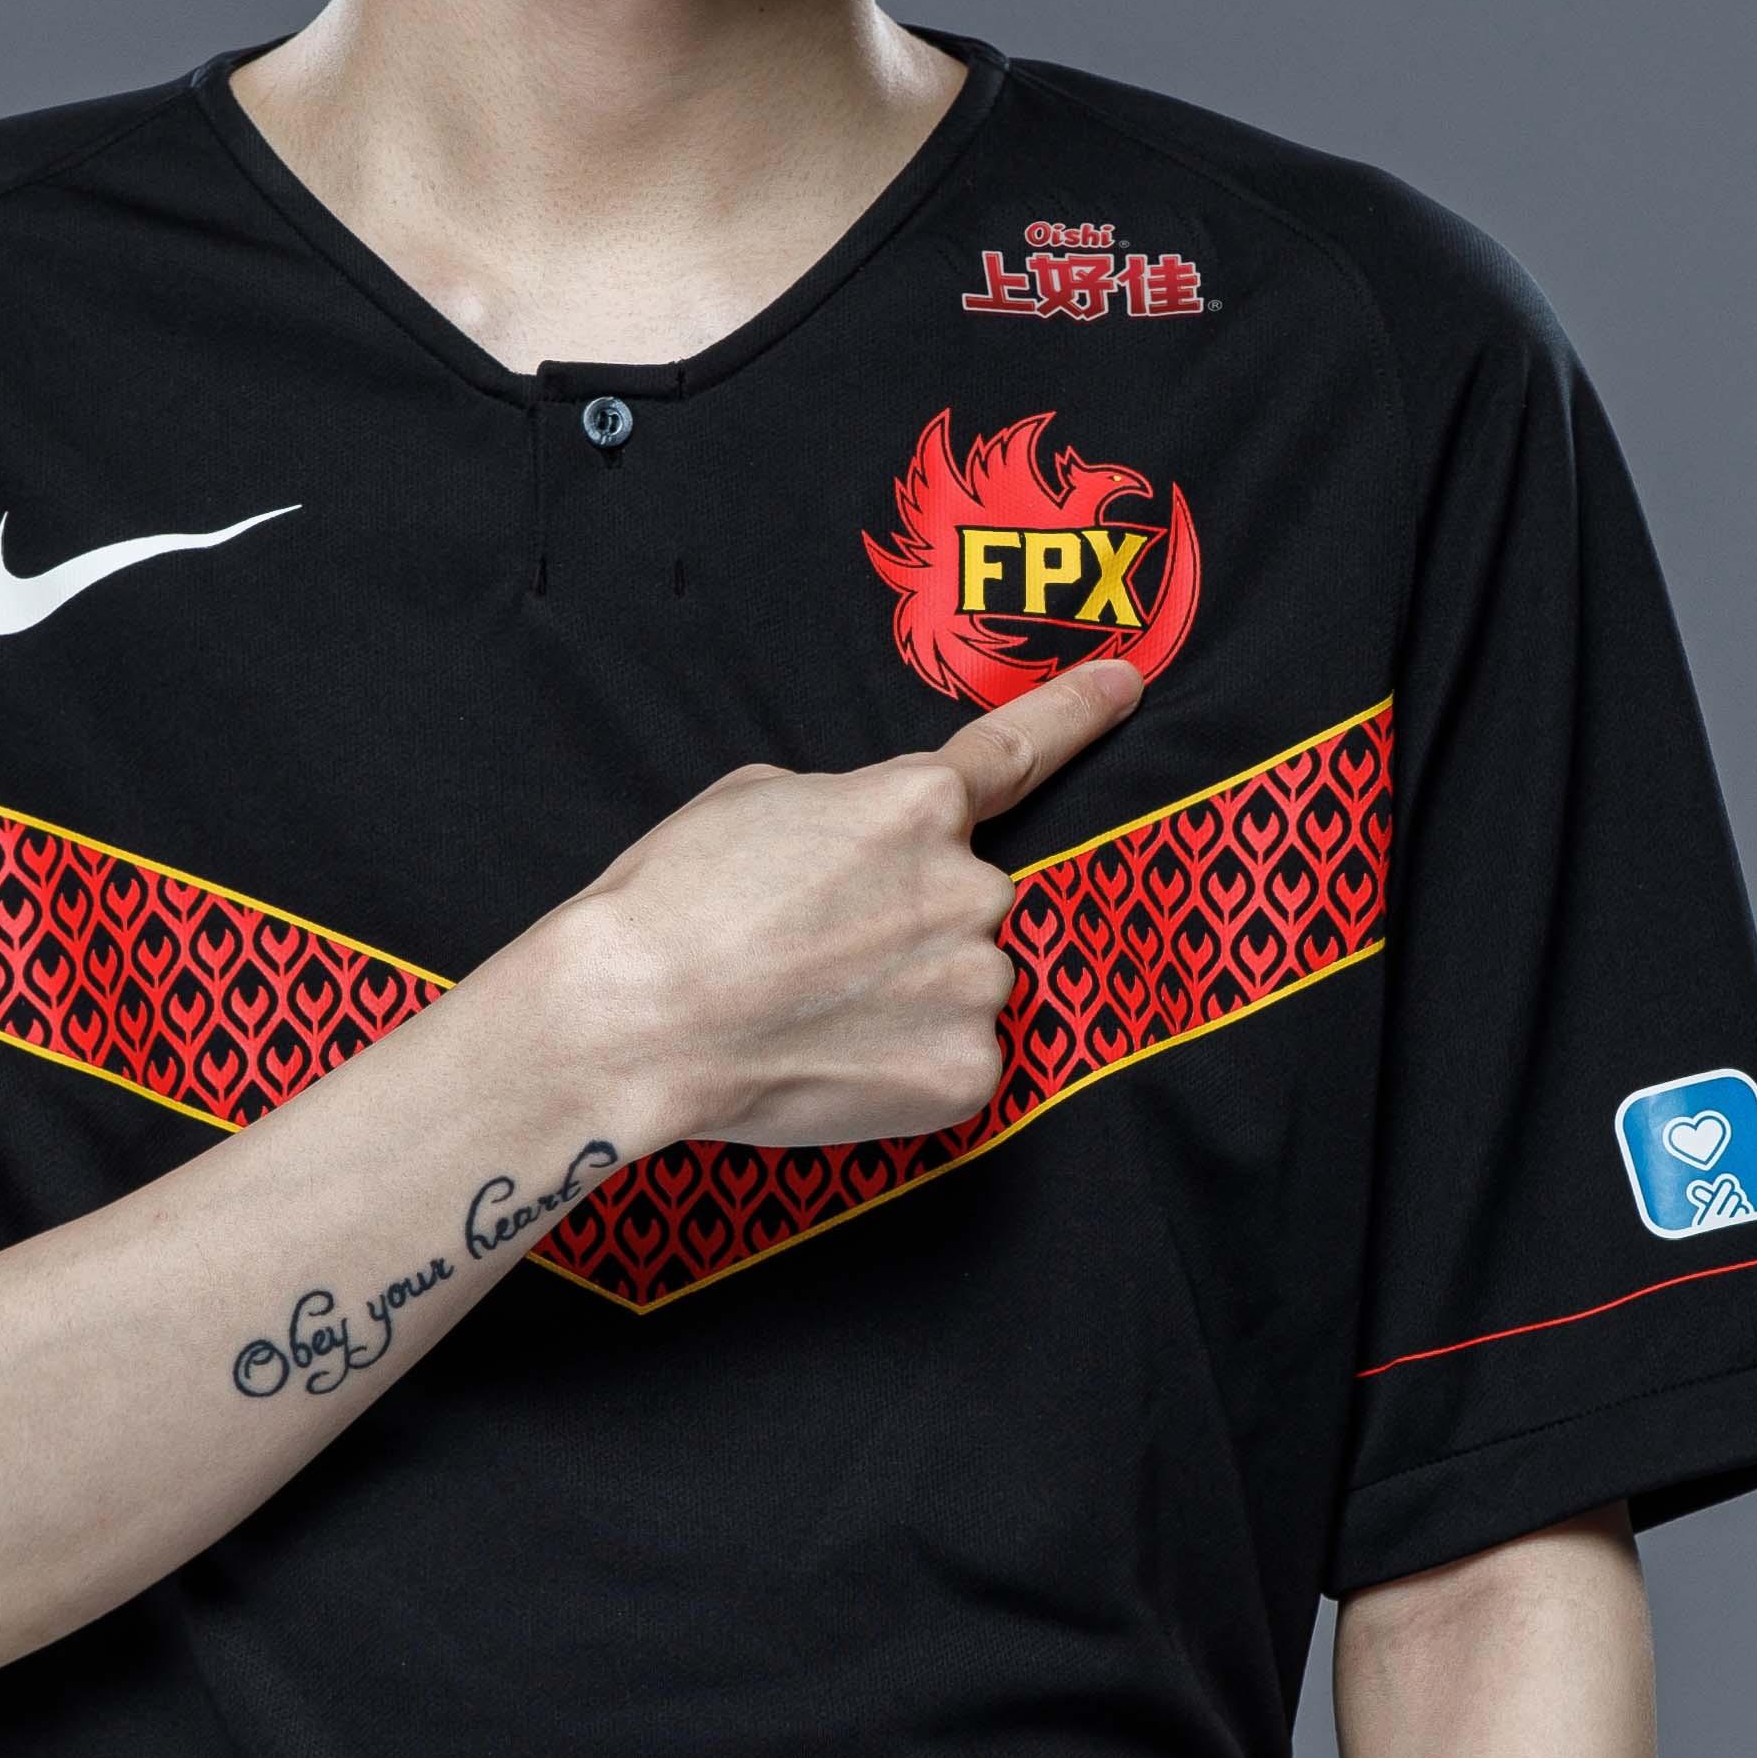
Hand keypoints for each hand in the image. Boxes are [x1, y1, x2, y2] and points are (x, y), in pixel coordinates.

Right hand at [543, 651, 1144, 1153]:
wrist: (631, 1019)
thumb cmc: (671, 903)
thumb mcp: (757, 799)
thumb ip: (850, 809)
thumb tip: (873, 849)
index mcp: (917, 803)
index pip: (1018, 750)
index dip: (1077, 712)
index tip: (1125, 684)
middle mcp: (968, 888)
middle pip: (967, 897)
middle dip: (910, 917)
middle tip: (813, 949)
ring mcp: (975, 986)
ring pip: (963, 982)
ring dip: (909, 993)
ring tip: (809, 1010)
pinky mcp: (966, 1073)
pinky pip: (956, 1058)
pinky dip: (906, 1064)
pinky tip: (834, 1059)